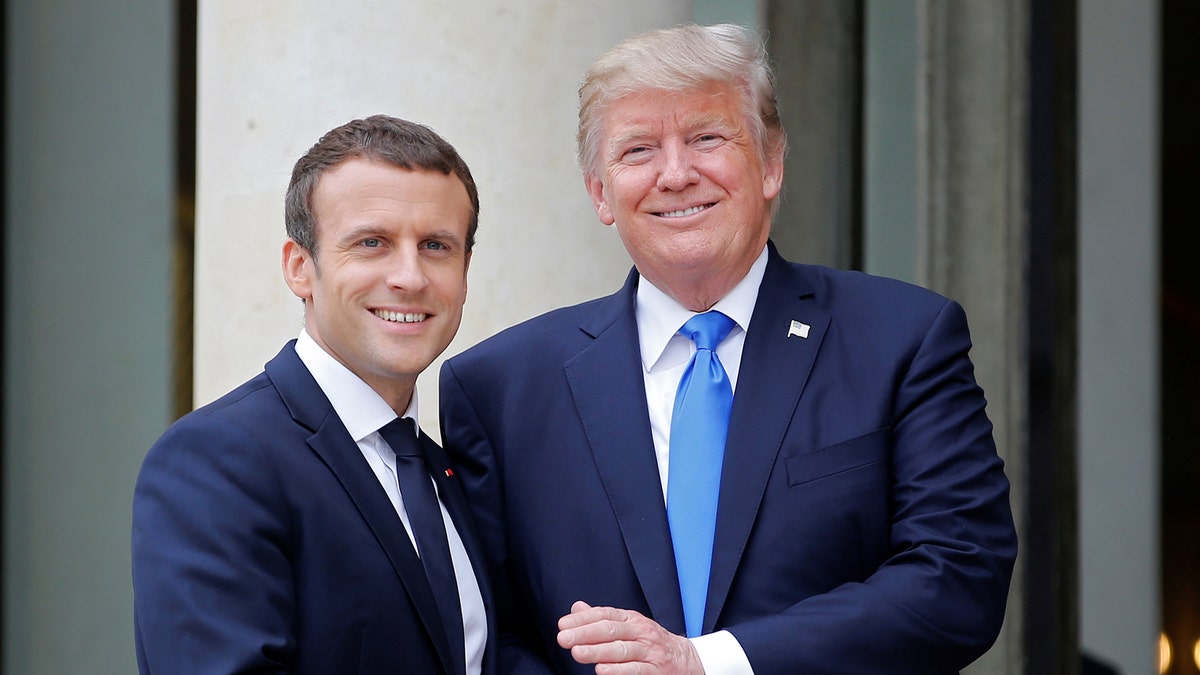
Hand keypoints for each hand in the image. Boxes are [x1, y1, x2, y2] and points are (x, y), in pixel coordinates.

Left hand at [556, 601, 703, 673]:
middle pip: (610, 630)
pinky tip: (601, 670)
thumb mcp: (628, 626)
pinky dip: (618, 670)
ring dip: (597, 652)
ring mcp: (650, 651)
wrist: (686, 660)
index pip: (604, 614)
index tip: (562, 625)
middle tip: (563, 639)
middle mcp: (641, 631)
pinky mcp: (656, 670)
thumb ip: (602, 619)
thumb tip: (576, 608)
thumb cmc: (649, 643)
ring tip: (577, 653)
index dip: (583, 619)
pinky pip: (636, 669)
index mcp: (631, 619)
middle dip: (585, 634)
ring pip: (621, 649)